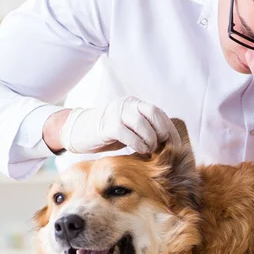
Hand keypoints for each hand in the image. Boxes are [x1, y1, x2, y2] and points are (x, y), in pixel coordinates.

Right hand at [58, 96, 176, 153]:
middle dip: (161, 132)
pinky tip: (139, 150)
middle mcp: (127, 104)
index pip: (159, 113)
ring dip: (150, 140)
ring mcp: (116, 113)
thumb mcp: (131, 128)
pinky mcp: (107, 125)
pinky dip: (137, 144)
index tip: (175, 145)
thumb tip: (169, 143)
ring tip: (148, 150)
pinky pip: (127, 134)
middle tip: (159, 147)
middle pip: (154, 113)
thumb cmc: (109, 133)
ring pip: (142, 124)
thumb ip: (147, 129)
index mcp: (135, 104)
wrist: (79, 131)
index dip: (169, 129)